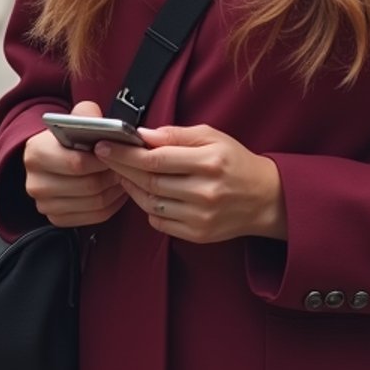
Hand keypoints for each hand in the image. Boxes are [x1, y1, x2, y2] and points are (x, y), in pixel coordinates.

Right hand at [23, 100, 126, 227]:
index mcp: (36, 153)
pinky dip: (111, 205)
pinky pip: (93, 217)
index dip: (103, 159)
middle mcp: (36, 183)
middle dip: (112, 175)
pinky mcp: (57, 218)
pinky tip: (117, 191)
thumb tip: (98, 121)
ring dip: (114, 191)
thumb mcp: (72, 119)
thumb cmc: (65, 139)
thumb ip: (85, 114)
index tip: (118, 153)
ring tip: (125, 177)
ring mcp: (45, 205)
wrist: (50, 157)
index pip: (77, 163)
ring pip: (93, 203)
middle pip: (88, 186)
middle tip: (127, 166)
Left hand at [97, 124, 286, 243]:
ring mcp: (200, 217)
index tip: (106, 145)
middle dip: (122, 167)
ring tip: (122, 173)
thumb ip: (176, 135)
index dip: (126, 153)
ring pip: (151, 203)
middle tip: (105, 157)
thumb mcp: (212, 137)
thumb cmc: (235, 161)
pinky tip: (144, 192)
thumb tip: (143, 134)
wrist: (265, 198)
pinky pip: (160, 222)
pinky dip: (147, 207)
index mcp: (208, 162)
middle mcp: (204, 191)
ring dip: (131, 188)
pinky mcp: (197, 234)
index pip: (156, 158)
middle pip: (150, 181)